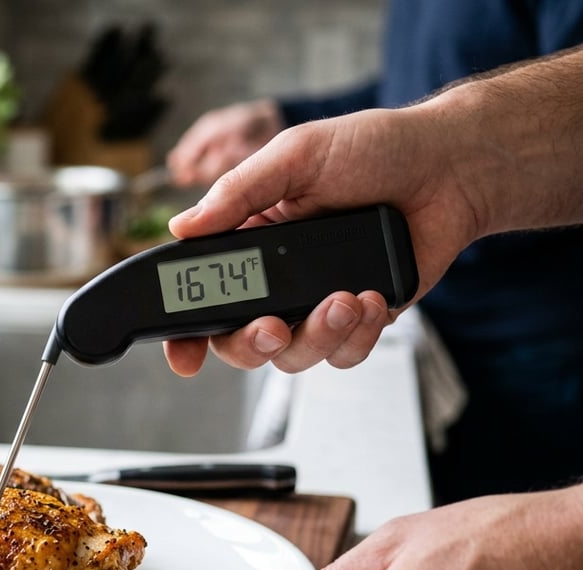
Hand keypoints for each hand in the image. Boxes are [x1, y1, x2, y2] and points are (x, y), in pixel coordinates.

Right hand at [163, 105, 481, 375]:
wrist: (450, 167)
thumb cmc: (375, 148)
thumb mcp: (296, 156)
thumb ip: (238, 192)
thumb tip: (182, 226)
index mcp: (249, 241)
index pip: (203, 296)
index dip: (184, 334)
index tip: (184, 356)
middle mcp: (276, 280)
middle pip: (239, 342)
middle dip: (252, 344)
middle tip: (274, 326)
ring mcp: (317, 304)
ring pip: (293, 356)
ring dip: (317, 336)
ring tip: (348, 298)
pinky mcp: (360, 319)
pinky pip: (344, 354)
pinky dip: (359, 334)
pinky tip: (374, 299)